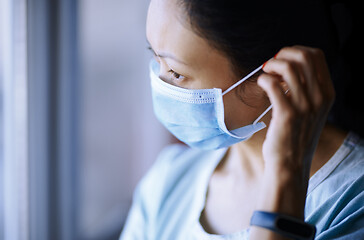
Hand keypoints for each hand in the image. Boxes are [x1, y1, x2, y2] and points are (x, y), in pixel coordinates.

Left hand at [258, 46, 334, 182]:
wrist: (290, 165)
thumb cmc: (295, 136)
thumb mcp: (310, 111)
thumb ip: (306, 90)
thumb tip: (286, 67)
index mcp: (327, 93)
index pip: (317, 56)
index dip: (296, 51)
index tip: (283, 59)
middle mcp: (320, 98)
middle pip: (304, 57)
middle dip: (283, 54)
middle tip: (271, 64)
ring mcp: (304, 106)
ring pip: (288, 68)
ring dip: (271, 65)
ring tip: (265, 74)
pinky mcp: (287, 114)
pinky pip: (273, 84)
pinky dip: (264, 79)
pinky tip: (261, 84)